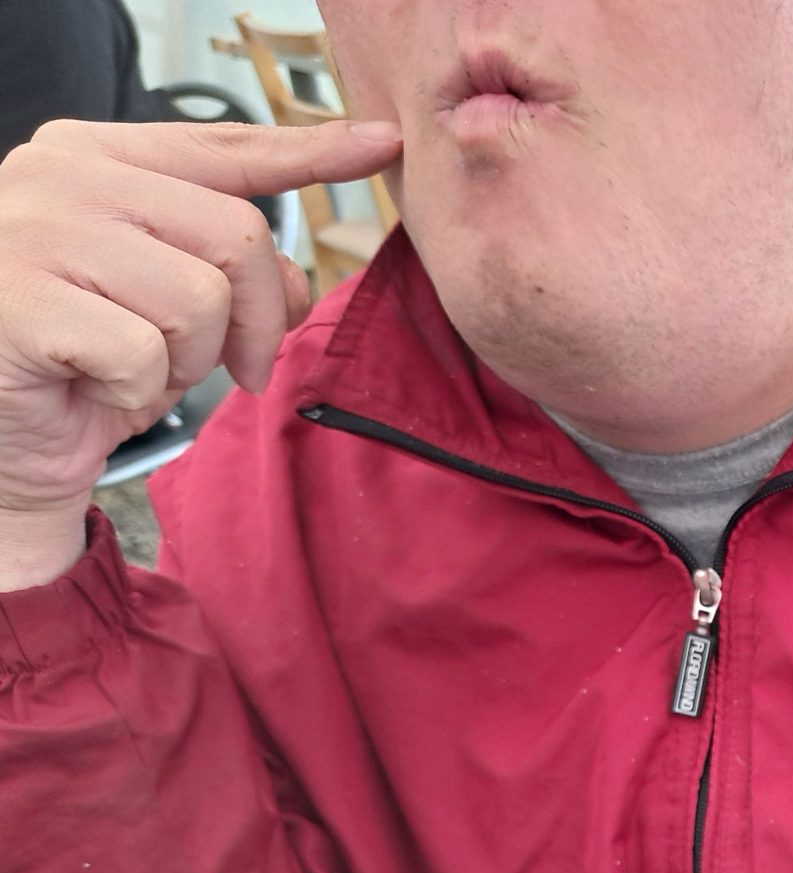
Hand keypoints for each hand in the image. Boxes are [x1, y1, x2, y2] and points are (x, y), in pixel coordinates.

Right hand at [0, 118, 401, 588]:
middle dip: (257, 319)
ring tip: (136, 369)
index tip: (380, 142)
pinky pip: (143, 354)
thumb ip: (233, 268)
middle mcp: (61, 178)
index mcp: (97, 157)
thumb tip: (297, 275)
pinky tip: (95, 388)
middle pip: (236, 235)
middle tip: (234, 365)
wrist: (4, 437)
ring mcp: (34, 234)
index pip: (224, 147)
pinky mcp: (22, 304)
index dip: (309, 151)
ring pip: (198, 300)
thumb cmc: (86, 362)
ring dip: (190, 362)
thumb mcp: (175, 306)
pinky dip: (138, 392)